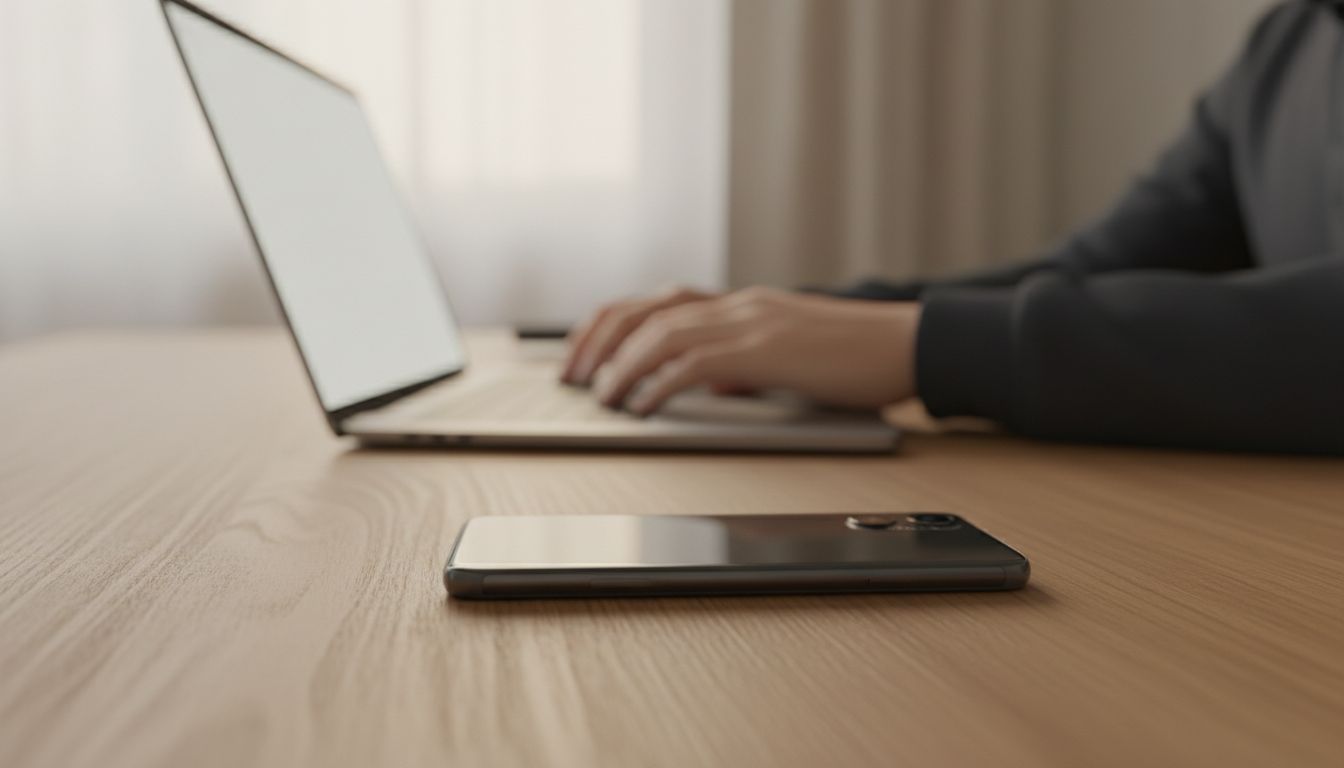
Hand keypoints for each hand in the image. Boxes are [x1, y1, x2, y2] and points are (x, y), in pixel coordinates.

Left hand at [573, 286, 921, 415]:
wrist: (908, 346)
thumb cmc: (855, 357)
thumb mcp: (787, 360)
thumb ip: (745, 367)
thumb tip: (712, 387)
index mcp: (739, 305)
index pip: (657, 303)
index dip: (611, 325)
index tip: (583, 355)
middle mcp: (737, 305)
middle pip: (644, 310)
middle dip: (598, 341)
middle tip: (571, 377)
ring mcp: (751, 323)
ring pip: (662, 333)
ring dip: (622, 366)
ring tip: (601, 396)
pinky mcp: (766, 350)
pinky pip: (696, 362)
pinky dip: (660, 382)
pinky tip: (644, 404)